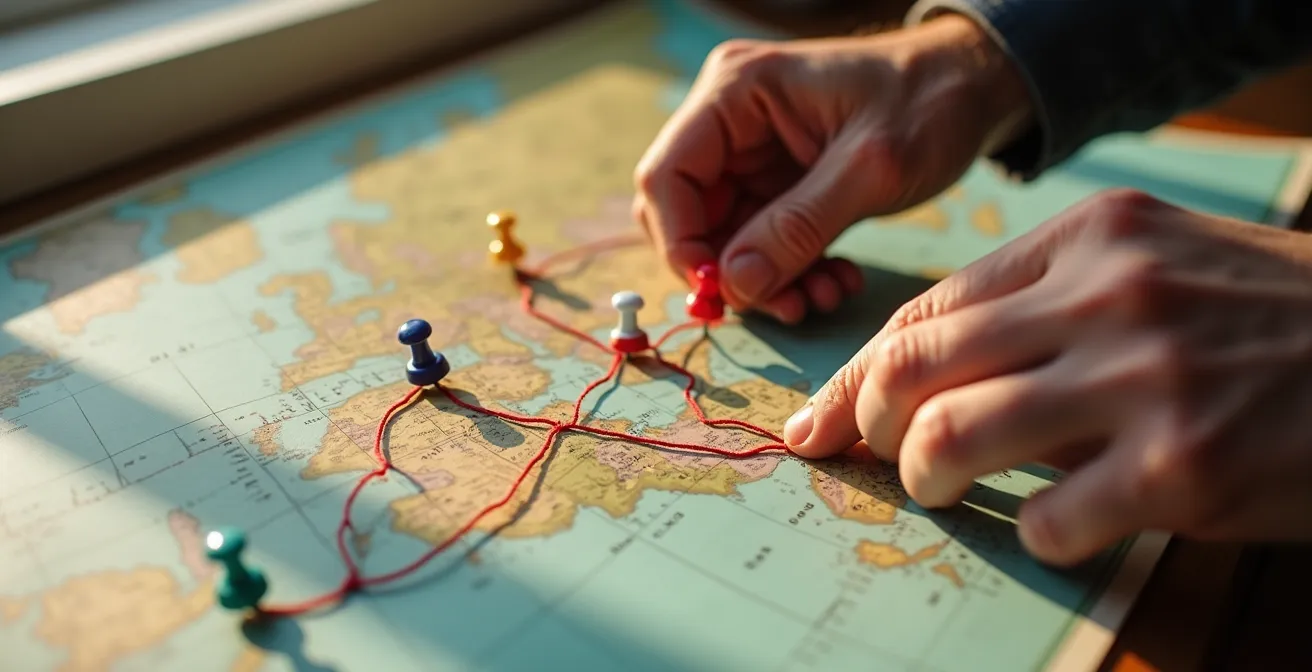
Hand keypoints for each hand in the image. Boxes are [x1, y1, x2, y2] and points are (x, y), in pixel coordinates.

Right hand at [632, 15, 1032, 322]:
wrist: (976, 88)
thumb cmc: (929, 102)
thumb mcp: (870, 168)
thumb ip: (799, 226)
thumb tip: (735, 285)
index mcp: (736, 91)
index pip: (667, 176)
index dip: (681, 242)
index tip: (722, 292)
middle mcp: (730, 120)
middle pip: (687, 214)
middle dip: (730, 271)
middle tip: (784, 305)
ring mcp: (751, 154)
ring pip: (724, 239)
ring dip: (766, 281)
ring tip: (822, 298)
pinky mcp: (777, 183)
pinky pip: (760, 243)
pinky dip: (790, 272)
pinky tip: (834, 282)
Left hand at [785, 189, 1311, 564]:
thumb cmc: (1268, 316)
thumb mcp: (1158, 265)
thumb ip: (1048, 302)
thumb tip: (929, 375)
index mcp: (1089, 238)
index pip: (928, 307)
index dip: (858, 371)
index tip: (823, 417)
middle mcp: (1106, 295)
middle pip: (917, 365)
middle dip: (868, 423)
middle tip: (874, 454)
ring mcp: (1144, 378)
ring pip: (955, 435)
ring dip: (927, 476)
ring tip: (942, 488)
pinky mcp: (1182, 467)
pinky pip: (1050, 518)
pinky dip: (1036, 533)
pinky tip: (1059, 527)